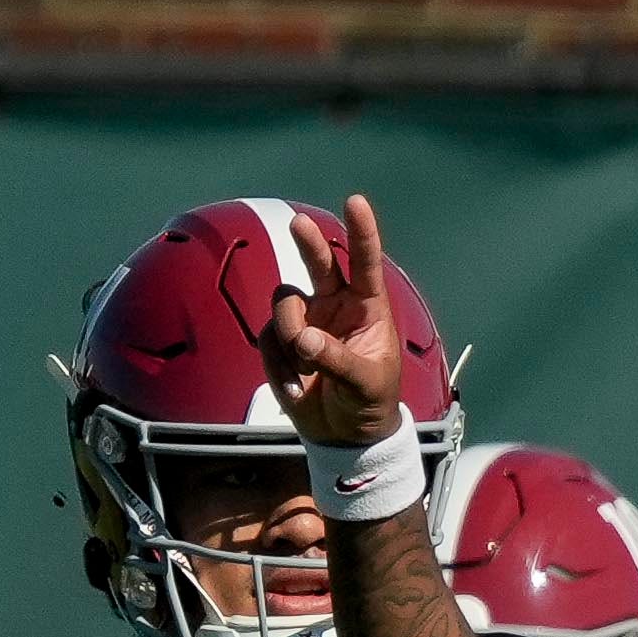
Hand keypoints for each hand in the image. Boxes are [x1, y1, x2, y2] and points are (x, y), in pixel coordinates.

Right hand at [261, 193, 403, 444]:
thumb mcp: (365, 384)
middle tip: (298, 223)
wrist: (343, 434)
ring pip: (285, 303)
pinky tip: (296, 385)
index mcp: (368, 309)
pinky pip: (269, 337)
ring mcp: (306, 319)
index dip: (361, 233)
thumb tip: (305, 338)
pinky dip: (279, 363)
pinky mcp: (281, 340)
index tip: (355, 202)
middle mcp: (335, 305)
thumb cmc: (368, 403)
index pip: (366, 265)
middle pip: (319, 262)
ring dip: (292, 335)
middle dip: (308, 242)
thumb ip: (338, 360)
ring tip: (308, 368)